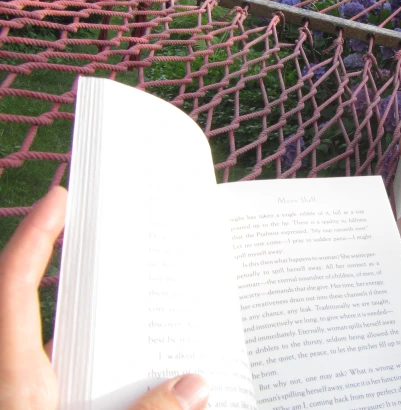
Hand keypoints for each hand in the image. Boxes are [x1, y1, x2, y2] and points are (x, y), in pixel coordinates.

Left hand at [0, 187, 209, 409]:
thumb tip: (195, 385)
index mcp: (16, 376)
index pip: (15, 285)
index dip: (35, 236)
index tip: (60, 197)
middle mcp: (20, 377)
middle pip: (47, 305)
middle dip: (87, 270)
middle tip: (129, 240)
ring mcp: (35, 395)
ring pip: (70, 347)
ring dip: (109, 328)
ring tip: (157, 305)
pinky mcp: (49, 408)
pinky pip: (82, 376)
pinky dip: (113, 369)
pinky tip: (151, 375)